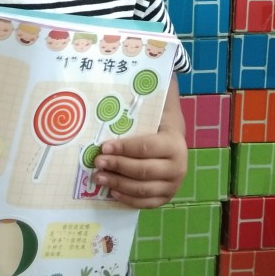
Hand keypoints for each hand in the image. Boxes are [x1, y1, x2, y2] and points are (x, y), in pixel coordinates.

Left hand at [91, 78, 186, 207]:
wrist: (175, 142)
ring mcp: (173, 185)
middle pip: (142, 170)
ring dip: (117, 183)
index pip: (146, 147)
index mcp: (174, 143)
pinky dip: (128, 199)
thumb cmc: (158, 123)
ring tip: (98, 177)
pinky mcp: (166, 197)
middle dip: (117, 166)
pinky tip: (112, 191)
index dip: (123, 148)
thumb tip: (143, 71)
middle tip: (96, 162)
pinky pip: (146, 203)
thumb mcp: (157, 107)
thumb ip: (150, 93)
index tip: (103, 146)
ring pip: (142, 189)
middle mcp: (178, 167)